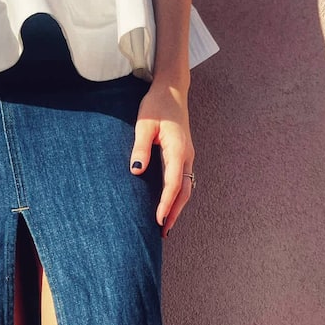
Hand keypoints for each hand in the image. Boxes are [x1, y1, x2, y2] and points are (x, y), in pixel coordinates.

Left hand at [130, 81, 195, 236]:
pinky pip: (183, 182)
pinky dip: (178, 197)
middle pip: (185, 191)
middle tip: (163, 232)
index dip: (166, 203)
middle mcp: (187, 156)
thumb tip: (136, 170)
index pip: (174, 183)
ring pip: (186, 188)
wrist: (172, 91)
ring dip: (177, 208)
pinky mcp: (183, 157)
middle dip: (175, 213)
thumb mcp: (144, 123)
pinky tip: (168, 206)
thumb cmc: (156, 105)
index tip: (158, 219)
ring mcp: (187, 157)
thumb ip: (140, 146)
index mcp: (178, 149)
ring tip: (166, 226)